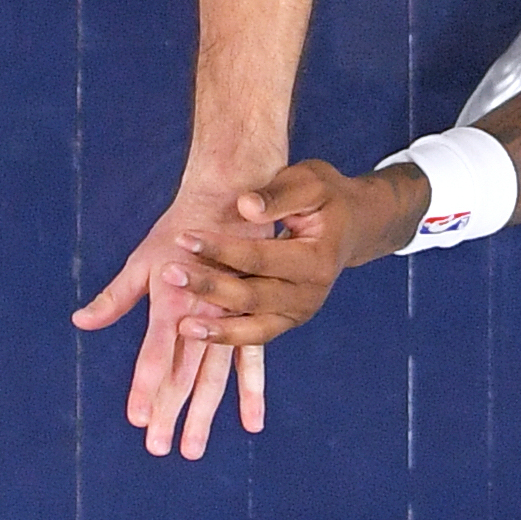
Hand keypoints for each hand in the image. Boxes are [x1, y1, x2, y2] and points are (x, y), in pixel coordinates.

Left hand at [70, 182, 270, 459]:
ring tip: (192, 449)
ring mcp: (230, 319)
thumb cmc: (181, 230)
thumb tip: (80, 321)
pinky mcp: (253, 316)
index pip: (155, 355)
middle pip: (184, 375)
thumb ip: (114, 298)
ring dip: (204, 415)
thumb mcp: (143, 261)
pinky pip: (253, 362)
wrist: (232, 200)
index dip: (145, 387)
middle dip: (169, 414)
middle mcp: (203, 317)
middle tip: (158, 449)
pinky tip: (251, 424)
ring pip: (215, 377)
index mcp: (173, 303)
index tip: (136, 420)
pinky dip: (252, 393)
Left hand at [170, 159, 427, 346]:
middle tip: (169, 274)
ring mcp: (300, 313)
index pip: (261, 257)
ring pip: (253, 327)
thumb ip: (278, 195)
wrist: (352, 225)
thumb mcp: (309, 182)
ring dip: (215, 327)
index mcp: (318, 259)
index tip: (183, 237)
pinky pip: (254, 336)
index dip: (221, 249)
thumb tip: (244, 206)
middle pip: (252, 296)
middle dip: (208, 287)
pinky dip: (226, 337)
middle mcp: (311, 294)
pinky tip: (194, 333)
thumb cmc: (325, 196)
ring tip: (180, 325)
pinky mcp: (288, 321)